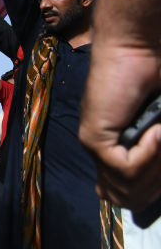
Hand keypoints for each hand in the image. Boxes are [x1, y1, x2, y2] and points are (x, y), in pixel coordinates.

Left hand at [79, 43, 160, 210]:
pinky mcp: (94, 138)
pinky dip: (148, 154)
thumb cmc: (156, 80)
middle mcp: (102, 152)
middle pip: (128, 198)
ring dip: (156, 168)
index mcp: (117, 150)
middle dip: (157, 183)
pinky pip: (124, 168)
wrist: (138, 49)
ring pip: (128, 188)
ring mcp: (95, 146)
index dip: (151, 192)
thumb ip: (158, 152)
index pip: (124, 196)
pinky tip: (157, 131)